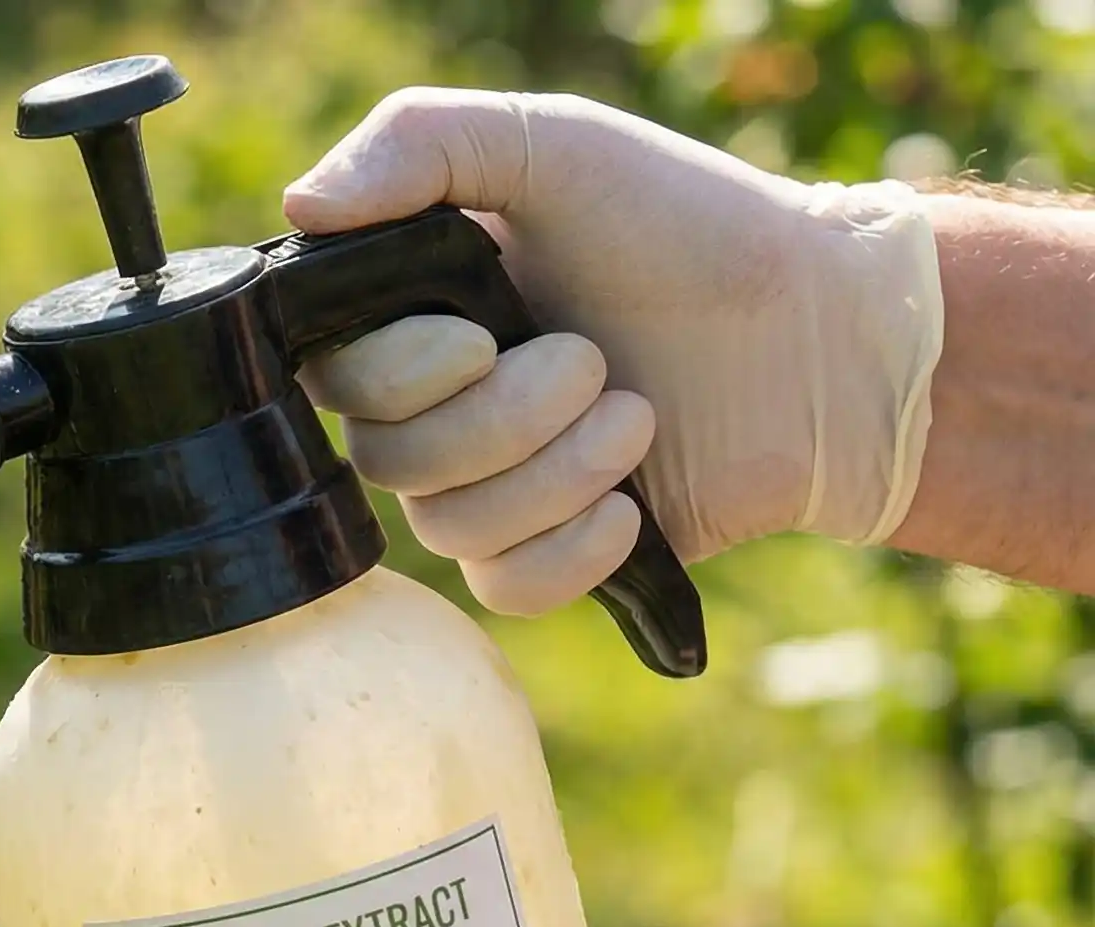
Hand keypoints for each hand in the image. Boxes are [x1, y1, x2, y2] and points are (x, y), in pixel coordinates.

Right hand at [286, 90, 944, 616]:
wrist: (822, 330)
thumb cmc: (688, 225)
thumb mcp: (553, 142)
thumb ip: (419, 143)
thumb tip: (298, 208)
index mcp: (415, 316)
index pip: (334, 380)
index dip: (401, 374)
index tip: (485, 332)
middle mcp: (436, 407)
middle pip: (387, 460)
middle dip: (504, 417)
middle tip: (596, 360)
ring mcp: (490, 487)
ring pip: (449, 527)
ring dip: (560, 473)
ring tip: (641, 416)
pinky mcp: (552, 553)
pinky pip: (505, 590)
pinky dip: (571, 551)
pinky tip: (634, 505)